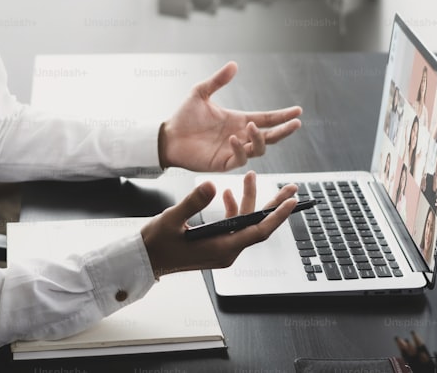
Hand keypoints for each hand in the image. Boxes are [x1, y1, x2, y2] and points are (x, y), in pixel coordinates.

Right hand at [140, 173, 297, 277]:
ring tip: (250, 177)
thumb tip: (211, 184)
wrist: (145, 259)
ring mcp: (222, 248)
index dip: (277, 216)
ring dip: (248, 200)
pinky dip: (232, 208)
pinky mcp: (215, 244)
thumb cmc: (156, 244)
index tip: (291, 202)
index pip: (258, 231)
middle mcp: (227, 251)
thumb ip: (193, 202)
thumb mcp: (172, 219)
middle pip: (257, 226)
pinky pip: (232, 225)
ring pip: (244, 223)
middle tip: (291, 189)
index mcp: (222, 248)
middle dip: (274, 206)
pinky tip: (226, 193)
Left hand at [158, 62, 301, 171]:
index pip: (266, 119)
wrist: (168, 136)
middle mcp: (240, 136)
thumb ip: (218, 80)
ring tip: (251, 126)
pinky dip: (240, 148)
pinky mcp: (223, 163)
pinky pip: (239, 158)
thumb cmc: (184, 117)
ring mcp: (233, 151)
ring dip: (259, 138)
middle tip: (295, 123)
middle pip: (270, 136)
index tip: (298, 111)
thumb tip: (234, 64)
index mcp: (238, 120)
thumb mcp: (201, 93)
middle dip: (284, 130)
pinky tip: (233, 138)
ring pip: (259, 148)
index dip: (282, 116)